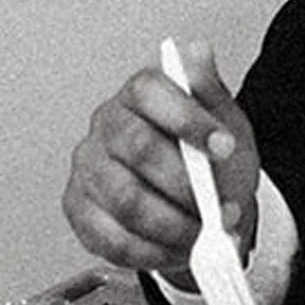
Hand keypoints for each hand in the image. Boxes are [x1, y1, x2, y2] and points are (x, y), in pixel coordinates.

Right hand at [63, 37, 260, 278]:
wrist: (200, 203)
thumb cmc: (206, 158)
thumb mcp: (222, 120)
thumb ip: (209, 90)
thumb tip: (198, 52)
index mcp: (139, 94)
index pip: (151, 91)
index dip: (188, 119)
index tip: (225, 146)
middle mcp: (106, 125)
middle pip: (137, 149)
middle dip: (184, 185)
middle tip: (218, 207)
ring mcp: (88, 168)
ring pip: (125, 202)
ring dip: (173, 226)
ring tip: (204, 235)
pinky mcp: (80, 210)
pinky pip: (112, 239)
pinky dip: (153, 253)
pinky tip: (178, 249)